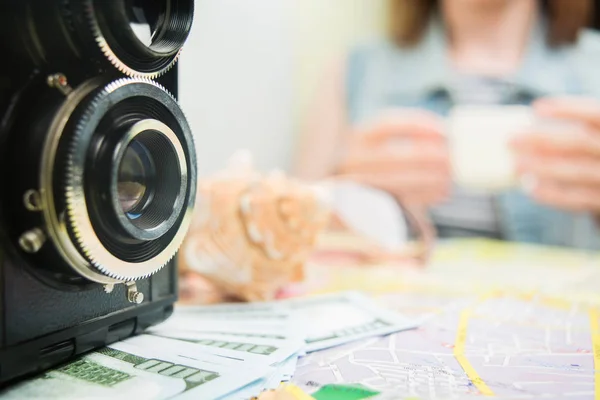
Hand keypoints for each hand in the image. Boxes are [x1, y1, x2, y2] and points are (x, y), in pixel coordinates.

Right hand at [336, 109, 450, 205]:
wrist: (350, 204)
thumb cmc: (379, 170)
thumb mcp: (383, 149)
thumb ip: (409, 142)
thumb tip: (447, 137)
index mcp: (357, 138)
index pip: (386, 124)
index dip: (417, 125)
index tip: (444, 130)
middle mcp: (350, 160)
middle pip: (391, 155)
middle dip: (425, 156)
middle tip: (450, 158)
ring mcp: (354, 185)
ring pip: (393, 181)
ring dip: (427, 179)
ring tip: (448, 178)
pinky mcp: (363, 209)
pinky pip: (395, 202)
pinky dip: (422, 197)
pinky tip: (440, 193)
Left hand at [512, 97, 599, 212]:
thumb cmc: (595, 152)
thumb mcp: (593, 136)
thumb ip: (574, 131)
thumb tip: (527, 132)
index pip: (596, 114)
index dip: (569, 109)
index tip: (537, 108)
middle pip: (580, 141)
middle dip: (544, 139)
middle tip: (510, 140)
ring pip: (578, 171)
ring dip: (544, 167)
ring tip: (516, 165)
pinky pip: (579, 198)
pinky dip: (554, 194)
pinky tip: (531, 188)